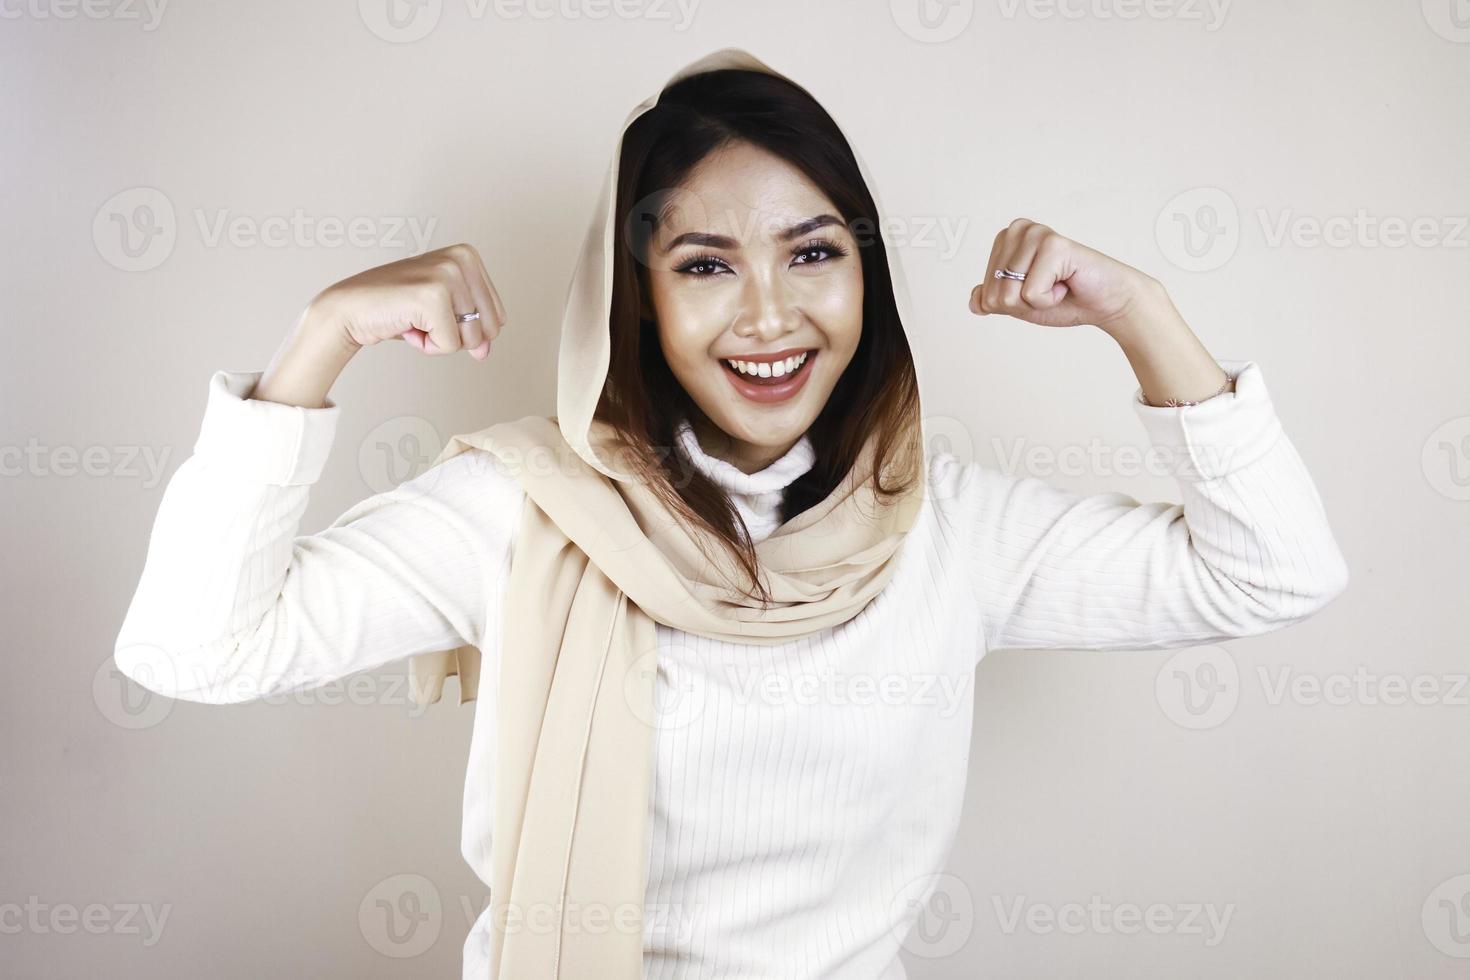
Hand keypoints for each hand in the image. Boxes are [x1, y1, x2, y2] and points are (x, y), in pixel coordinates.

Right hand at [305, 243, 507, 359]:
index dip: (465, 327)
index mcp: (468, 256)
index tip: (433, 311)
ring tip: (413, 319)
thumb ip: (473, 331)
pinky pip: (449, 345)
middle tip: (422, 317)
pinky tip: (406, 325)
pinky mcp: (432, 295)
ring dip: (439, 340)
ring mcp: (447, 274)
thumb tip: (485, 352)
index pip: (498, 317)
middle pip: (489, 329)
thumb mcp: (444, 316)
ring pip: (470, 339)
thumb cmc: (396, 310)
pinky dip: (426, 345)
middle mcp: (461, 259)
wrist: (350, 309)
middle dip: (456, 336)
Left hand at [968, 219, 1157, 334]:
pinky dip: (1050, 299)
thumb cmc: (1065, 300)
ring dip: (1038, 301)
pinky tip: (1067, 283)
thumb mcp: (1019, 304)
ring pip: (1009, 295)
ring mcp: (1036, 234)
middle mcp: (1018, 229)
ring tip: (1059, 283)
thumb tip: (975, 302)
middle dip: (1023, 303)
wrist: (1105, 304)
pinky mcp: (1054, 245)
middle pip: (994, 293)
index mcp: (1006, 239)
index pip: (985, 292)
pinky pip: (1031, 294)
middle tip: (1051, 288)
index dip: (1013, 304)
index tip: (1038, 289)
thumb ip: (993, 300)